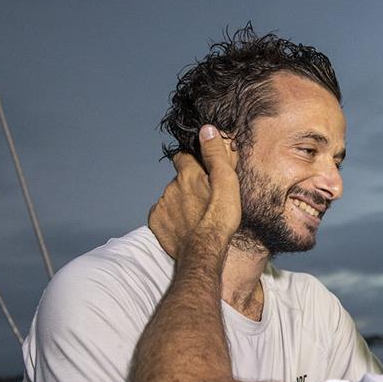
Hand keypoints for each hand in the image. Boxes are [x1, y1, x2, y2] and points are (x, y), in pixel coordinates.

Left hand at [149, 126, 238, 257]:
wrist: (203, 252)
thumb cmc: (219, 219)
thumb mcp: (226, 182)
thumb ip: (216, 154)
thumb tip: (207, 129)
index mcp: (188, 174)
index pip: (183, 155)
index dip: (193, 159)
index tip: (202, 168)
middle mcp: (170, 186)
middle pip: (179, 179)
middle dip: (189, 184)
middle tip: (205, 198)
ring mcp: (162, 205)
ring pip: (171, 197)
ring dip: (181, 202)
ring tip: (197, 216)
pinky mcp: (156, 223)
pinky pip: (163, 214)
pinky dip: (172, 218)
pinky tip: (185, 226)